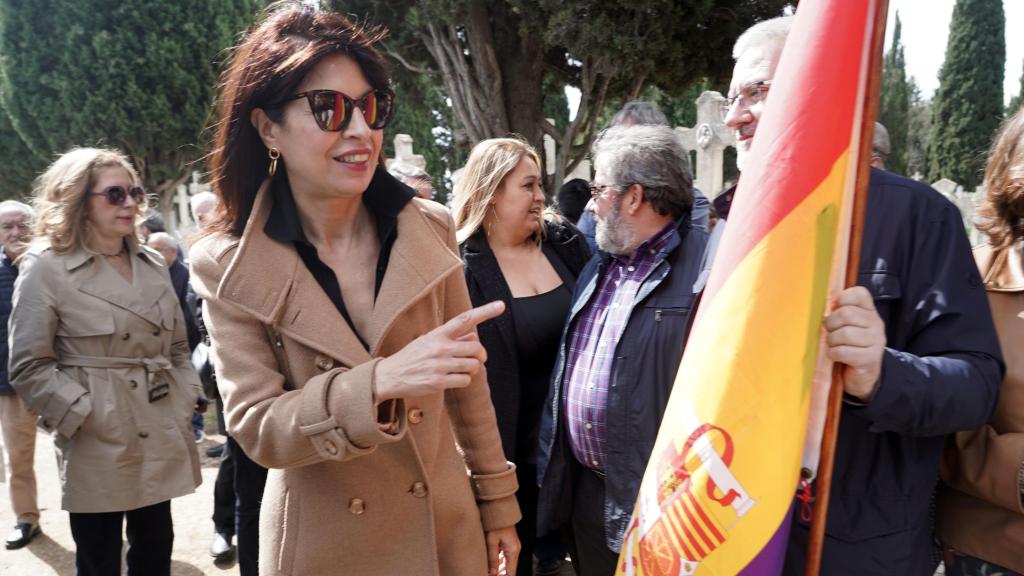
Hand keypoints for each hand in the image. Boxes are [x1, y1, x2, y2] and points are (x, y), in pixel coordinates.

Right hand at [374, 301, 504, 400]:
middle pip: (476, 348)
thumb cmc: (413, 357)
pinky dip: (463, 380)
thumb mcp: (429, 341)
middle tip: (477, 359)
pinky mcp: (438, 381)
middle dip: (480, 355)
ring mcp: (439, 365)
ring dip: (471, 369)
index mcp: (438, 334)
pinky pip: (464, 381)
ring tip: (460, 369)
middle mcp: (440, 347)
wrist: (390, 376)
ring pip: (473, 366)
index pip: (465, 319)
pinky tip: (452, 379)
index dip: (485, 311)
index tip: (501, 305)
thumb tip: (475, 338)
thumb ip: (453, 339)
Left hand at [486, 526, 519, 575]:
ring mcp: (511, 546)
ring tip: (488, 572)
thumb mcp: (492, 542)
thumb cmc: (495, 523)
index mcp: (513, 550)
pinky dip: (497, 562)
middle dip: (500, 574)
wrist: (498, 509)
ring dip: (498, 569)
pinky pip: (503, 556)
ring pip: (505, 563)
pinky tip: (490, 565)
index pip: (511, 572)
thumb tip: (492, 573)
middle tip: (489, 575)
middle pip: (509, 568)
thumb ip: (492, 559)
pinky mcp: (506, 543)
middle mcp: (514, 549)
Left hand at [824, 286, 885, 400]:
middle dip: (830, 324)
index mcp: (870, 311)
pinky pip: (844, 351)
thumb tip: (823, 306)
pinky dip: (833, 354)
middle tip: (829, 332)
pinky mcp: (870, 359)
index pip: (859, 294)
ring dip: (831, 341)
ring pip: (844, 334)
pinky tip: (835, 356)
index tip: (834, 309)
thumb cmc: (849, 346)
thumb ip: (839, 313)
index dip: (842, 298)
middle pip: (847, 314)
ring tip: (832, 345)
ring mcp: (876, 341)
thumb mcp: (846, 326)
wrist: (863, 376)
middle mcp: (876, 324)